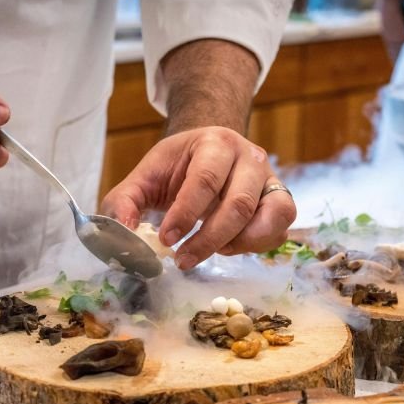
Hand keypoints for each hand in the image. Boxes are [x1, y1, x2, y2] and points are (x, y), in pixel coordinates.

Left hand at [101, 126, 295, 269]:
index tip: (166, 240)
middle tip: (183, 260)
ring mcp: (271, 179)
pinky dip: (256, 246)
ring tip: (212, 251)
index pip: (204, 179)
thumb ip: (125, 202)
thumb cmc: (178, 167)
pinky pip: (280, 230)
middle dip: (209, 239)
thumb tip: (122, 234)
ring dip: (239, 244)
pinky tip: (229, 246)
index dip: (185, 214)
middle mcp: (250, 157)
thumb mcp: (145, 176)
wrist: (210, 152)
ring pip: (270, 217)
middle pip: (239, 204)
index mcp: (215, 143)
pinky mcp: (281, 201)